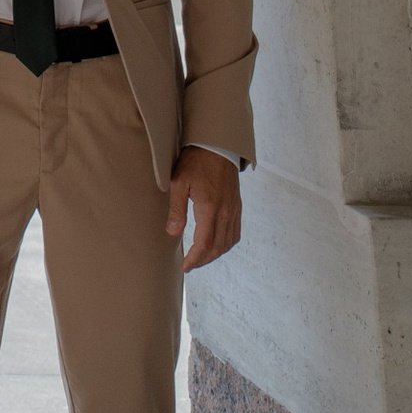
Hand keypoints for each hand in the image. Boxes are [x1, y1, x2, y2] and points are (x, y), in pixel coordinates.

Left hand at [166, 145, 241, 273]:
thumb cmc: (195, 162)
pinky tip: (216, 244)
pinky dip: (226, 244)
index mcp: (210, 209)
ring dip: (214, 254)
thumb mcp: (179, 182)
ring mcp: (234, 210)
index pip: (205, 244)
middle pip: (217, 247)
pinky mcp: (237, 206)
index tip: (185, 267)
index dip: (195, 259)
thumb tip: (173, 233)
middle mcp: (226, 213)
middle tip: (189, 265)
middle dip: (203, 260)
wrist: (218, 146)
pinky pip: (235, 233)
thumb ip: (177, 209)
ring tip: (200, 257)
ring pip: (228, 242)